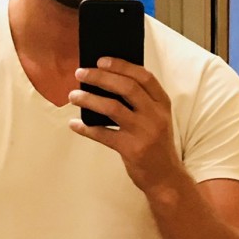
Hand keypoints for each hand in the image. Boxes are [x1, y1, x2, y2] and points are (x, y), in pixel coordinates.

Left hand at [67, 58, 182, 193]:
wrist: (165, 178)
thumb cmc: (156, 145)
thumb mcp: (156, 119)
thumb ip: (140, 102)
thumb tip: (105, 82)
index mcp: (162, 104)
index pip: (144, 76)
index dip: (121, 65)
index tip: (100, 60)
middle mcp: (155, 115)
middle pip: (126, 87)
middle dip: (100, 77)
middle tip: (80, 73)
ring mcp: (144, 132)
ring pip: (112, 107)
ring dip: (89, 99)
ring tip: (73, 95)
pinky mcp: (132, 150)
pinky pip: (104, 135)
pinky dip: (86, 129)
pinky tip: (75, 124)